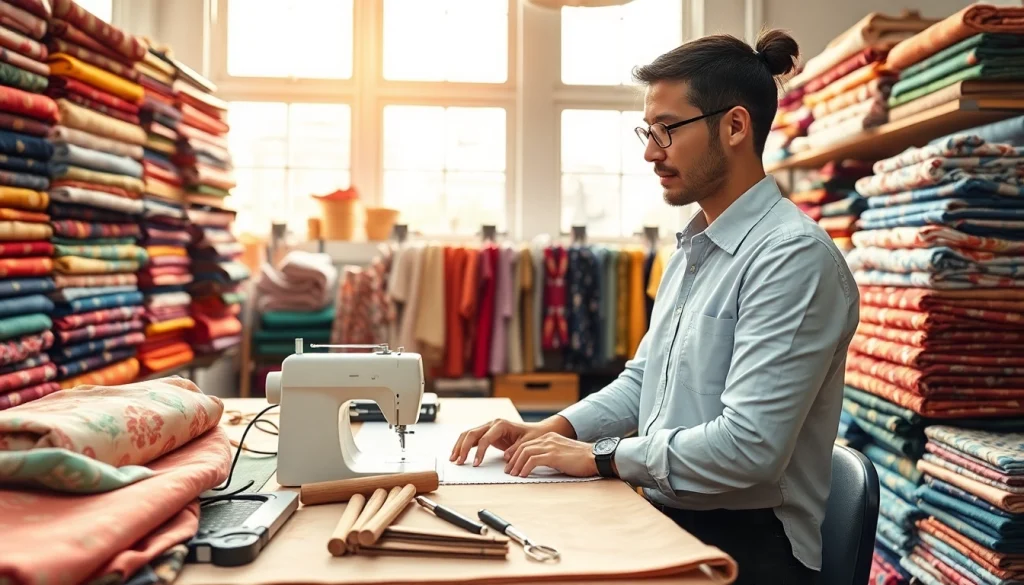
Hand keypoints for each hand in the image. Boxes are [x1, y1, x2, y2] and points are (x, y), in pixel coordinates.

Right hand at [450, 416, 574, 465]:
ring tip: (453, 459)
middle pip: (471, 434)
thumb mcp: (528, 443)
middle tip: (458, 461)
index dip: (479, 452)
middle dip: (463, 448)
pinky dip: (464, 446)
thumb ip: (517, 449)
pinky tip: (458, 455)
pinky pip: (472, 438)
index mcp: (501, 424)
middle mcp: (492, 424)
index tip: (476, 464)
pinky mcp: (487, 433)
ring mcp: (488, 427)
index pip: (484, 438)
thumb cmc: (533, 436)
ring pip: (468, 434)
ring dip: (459, 446)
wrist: (536, 432)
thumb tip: (506, 456)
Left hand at [504, 433, 597, 477]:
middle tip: (508, 471)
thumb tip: (538, 464)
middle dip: (513, 460)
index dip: (516, 454)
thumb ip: (550, 455)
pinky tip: (523, 475)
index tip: (511, 464)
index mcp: (549, 437)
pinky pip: (533, 460)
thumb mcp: (562, 453)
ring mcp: (551, 446)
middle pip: (523, 447)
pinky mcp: (554, 455)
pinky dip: (525, 468)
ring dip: (516, 464)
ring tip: (513, 475)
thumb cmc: (581, 459)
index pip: (526, 444)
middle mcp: (548, 439)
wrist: (595, 457)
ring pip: (526, 453)